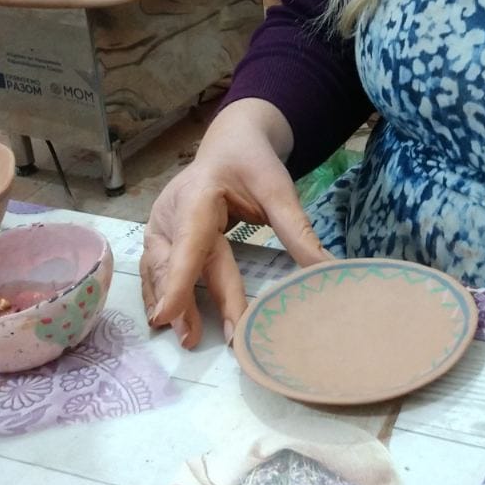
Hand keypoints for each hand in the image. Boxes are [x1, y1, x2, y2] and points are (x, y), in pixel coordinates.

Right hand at [140, 100, 330, 348]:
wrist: (231, 142)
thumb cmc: (252, 163)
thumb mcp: (279, 189)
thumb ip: (297, 230)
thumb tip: (327, 270)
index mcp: (197, 196)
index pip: (188, 245)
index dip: (178, 282)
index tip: (166, 314)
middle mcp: (170, 212)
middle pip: (176, 264)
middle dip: (183, 302)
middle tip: (193, 341)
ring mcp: (161, 225)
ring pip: (160, 271)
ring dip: (169, 304)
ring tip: (186, 337)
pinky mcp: (161, 236)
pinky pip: (157, 270)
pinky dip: (162, 294)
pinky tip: (168, 320)